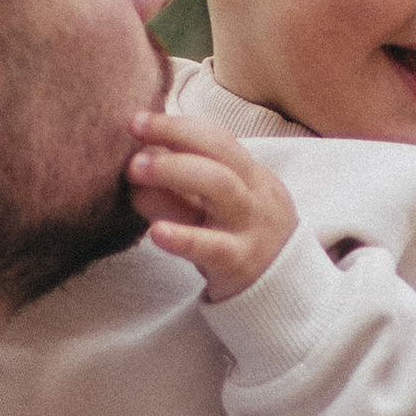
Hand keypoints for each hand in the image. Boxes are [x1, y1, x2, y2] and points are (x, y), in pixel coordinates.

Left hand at [127, 109, 296, 301]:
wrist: (284, 293)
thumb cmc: (239, 241)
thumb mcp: (218, 209)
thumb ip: (185, 185)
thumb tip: (138, 156)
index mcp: (252, 176)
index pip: (217, 139)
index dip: (176, 126)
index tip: (136, 121)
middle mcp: (255, 195)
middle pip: (219, 153)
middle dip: (173, 137)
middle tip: (132, 139)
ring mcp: (250, 227)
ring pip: (219, 187)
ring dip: (172, 171)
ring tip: (134, 171)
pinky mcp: (240, 263)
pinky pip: (212, 246)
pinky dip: (182, 237)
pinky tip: (155, 232)